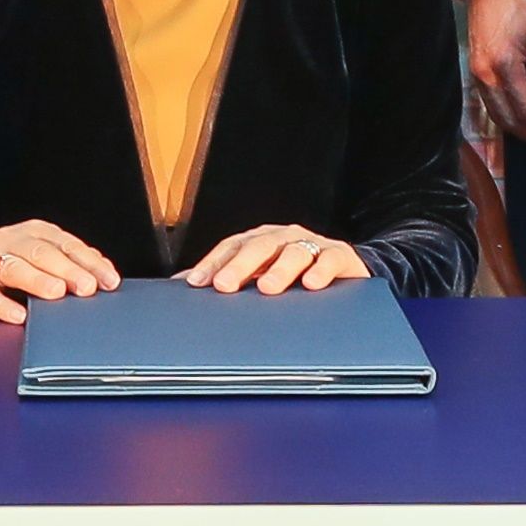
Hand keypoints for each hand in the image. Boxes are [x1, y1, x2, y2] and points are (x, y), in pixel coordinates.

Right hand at [0, 219, 118, 323]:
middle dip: (68, 270)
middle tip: (87, 287)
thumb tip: (101, 272)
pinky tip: (18, 315)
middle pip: (43, 254)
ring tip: (57, 293)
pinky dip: (3, 305)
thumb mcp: (36, 252)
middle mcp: (12, 242)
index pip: (67, 245)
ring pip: (15, 268)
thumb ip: (66, 259)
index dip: (90, 262)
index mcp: (34, 232)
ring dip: (38, 280)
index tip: (108, 280)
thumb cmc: (6, 260)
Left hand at [185, 224, 367, 294]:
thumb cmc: (295, 276)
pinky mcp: (339, 255)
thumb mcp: (260, 276)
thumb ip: (227, 279)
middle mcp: (283, 237)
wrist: (345, 270)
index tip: (196, 283)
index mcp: (260, 241)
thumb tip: (180, 286)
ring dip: (280, 269)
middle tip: (224, 285)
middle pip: (259, 246)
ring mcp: (312, 244)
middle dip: (240, 265)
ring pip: (294, 251)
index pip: (232, 246)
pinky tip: (311, 284)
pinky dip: (320, 270)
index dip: (213, 262)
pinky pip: (329, 259)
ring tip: (268, 287)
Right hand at [466, 0, 525, 149]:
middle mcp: (486, 75)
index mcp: (505, 66)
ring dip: (515, 128)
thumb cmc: (518, 3)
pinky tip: (516, 115)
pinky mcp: (474, 68)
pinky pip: (487, 102)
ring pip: (495, 114)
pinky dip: (503, 115)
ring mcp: (476, 72)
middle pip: (508, 118)